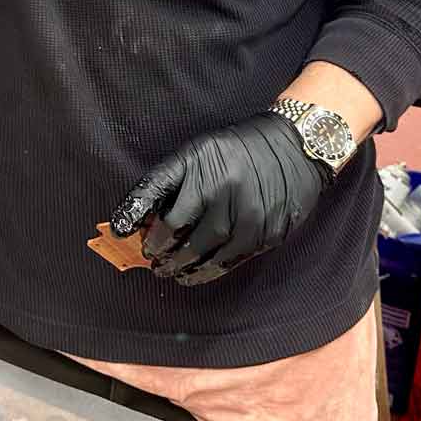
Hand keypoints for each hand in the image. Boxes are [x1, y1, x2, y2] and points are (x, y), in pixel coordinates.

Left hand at [108, 113, 330, 285]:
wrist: (292, 146)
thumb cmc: (232, 150)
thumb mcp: (192, 155)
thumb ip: (159, 186)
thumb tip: (127, 221)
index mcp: (205, 175)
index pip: (170, 219)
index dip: (152, 237)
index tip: (139, 245)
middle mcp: (228, 197)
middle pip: (189, 242)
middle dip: (167, 257)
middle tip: (155, 264)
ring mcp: (251, 218)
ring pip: (211, 256)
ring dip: (187, 269)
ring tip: (174, 272)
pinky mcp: (269, 233)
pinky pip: (234, 260)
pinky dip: (213, 271)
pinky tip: (199, 273)